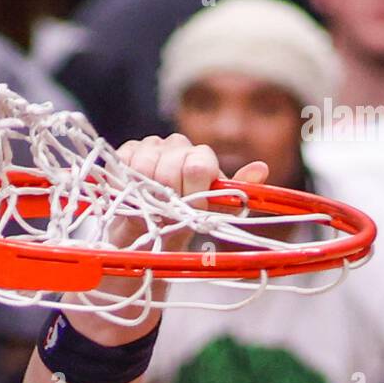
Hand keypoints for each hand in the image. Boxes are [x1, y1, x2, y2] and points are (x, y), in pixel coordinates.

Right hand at [112, 132, 268, 252]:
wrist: (148, 236)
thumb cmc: (182, 225)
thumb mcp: (210, 217)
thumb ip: (234, 196)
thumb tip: (261, 168)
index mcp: (200, 157)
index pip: (199, 164)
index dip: (193, 192)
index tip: (190, 212)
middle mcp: (176, 146)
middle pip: (170, 165)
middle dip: (169, 197)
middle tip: (167, 216)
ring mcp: (148, 147)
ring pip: (143, 164)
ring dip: (146, 194)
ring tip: (149, 209)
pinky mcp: (123, 155)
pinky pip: (122, 164)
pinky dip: (125, 186)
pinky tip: (132, 198)